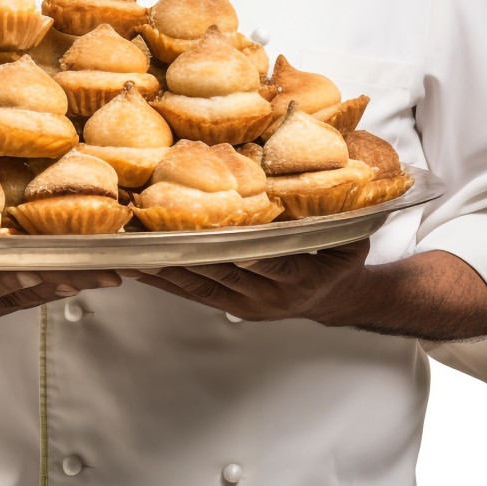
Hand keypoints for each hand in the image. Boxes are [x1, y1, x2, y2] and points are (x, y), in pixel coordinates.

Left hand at [122, 238, 371, 325]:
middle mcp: (268, 295)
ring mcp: (247, 303)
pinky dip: (167, 282)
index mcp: (298, 276)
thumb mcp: (350, 239)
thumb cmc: (339, 260)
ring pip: (202, 284)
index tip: (220, 238)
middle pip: (223, 272)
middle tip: (157, 234)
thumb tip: (338, 179)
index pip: (268, 262)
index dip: (245, 252)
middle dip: (189, 253)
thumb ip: (339, 217)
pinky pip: (194, 294)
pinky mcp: (230, 306)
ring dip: (169, 268)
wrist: (334, 300)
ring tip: (136, 252)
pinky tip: (141, 268)